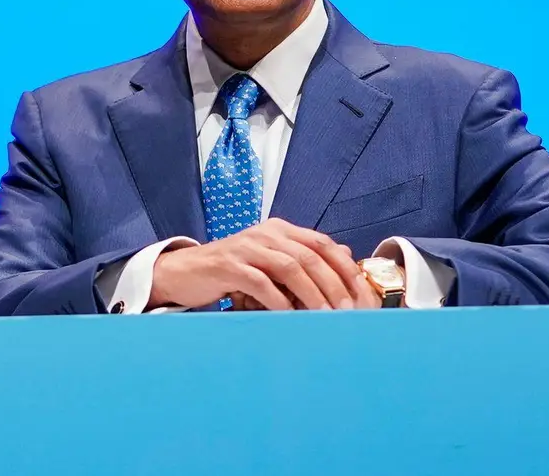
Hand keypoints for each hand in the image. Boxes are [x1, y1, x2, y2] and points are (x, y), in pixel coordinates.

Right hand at [149, 218, 377, 311]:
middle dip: (334, 285)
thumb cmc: (232, 272)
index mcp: (279, 230)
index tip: (362, 294)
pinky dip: (279, 301)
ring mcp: (246, 247)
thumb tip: (344, 256)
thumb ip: (302, 259)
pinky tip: (290, 317)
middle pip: (310, 255)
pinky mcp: (228, 265)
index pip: (322, 243)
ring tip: (327, 317)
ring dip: (313, 294)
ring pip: (290, 267)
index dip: (345, 267)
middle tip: (349, 311)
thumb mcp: (269, 262)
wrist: (186, 273)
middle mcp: (265, 233)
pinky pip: (261, 282)